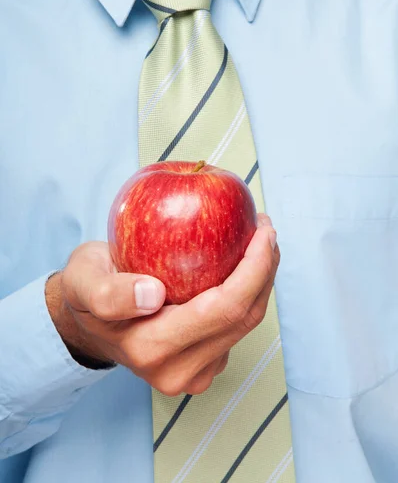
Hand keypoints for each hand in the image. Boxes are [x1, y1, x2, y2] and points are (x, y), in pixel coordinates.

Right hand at [46, 214, 278, 394]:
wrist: (87, 322)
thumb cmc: (87, 292)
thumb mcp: (83, 281)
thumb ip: (108, 293)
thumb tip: (152, 295)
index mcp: (152, 349)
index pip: (225, 309)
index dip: (255, 269)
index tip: (263, 231)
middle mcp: (180, 371)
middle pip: (245, 318)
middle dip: (266, 269)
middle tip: (265, 228)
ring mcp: (195, 373)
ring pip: (246, 324)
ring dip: (261, 280)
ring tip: (260, 241)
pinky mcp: (204, 364)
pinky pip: (237, 325)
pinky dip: (248, 291)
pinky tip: (244, 262)